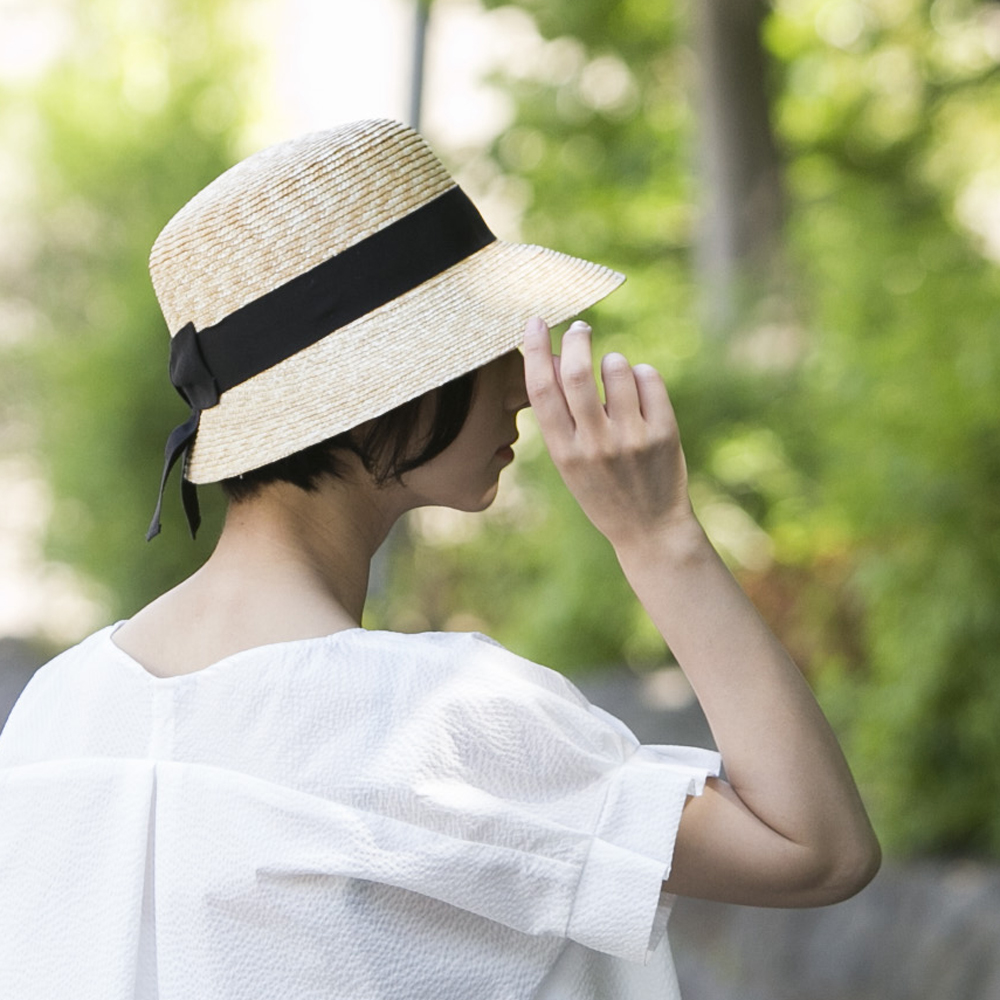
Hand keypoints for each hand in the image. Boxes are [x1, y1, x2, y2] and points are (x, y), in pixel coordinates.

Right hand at [522, 317, 693, 548]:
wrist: (649, 528)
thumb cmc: (602, 488)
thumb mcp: (570, 460)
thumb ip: (560, 415)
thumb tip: (549, 357)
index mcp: (564, 452)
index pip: (541, 391)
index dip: (533, 350)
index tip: (534, 321)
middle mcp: (595, 444)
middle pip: (576, 373)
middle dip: (575, 339)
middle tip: (580, 328)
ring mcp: (631, 438)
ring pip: (617, 368)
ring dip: (613, 361)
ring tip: (616, 376)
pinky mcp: (663, 432)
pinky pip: (649, 378)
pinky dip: (641, 374)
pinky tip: (640, 391)